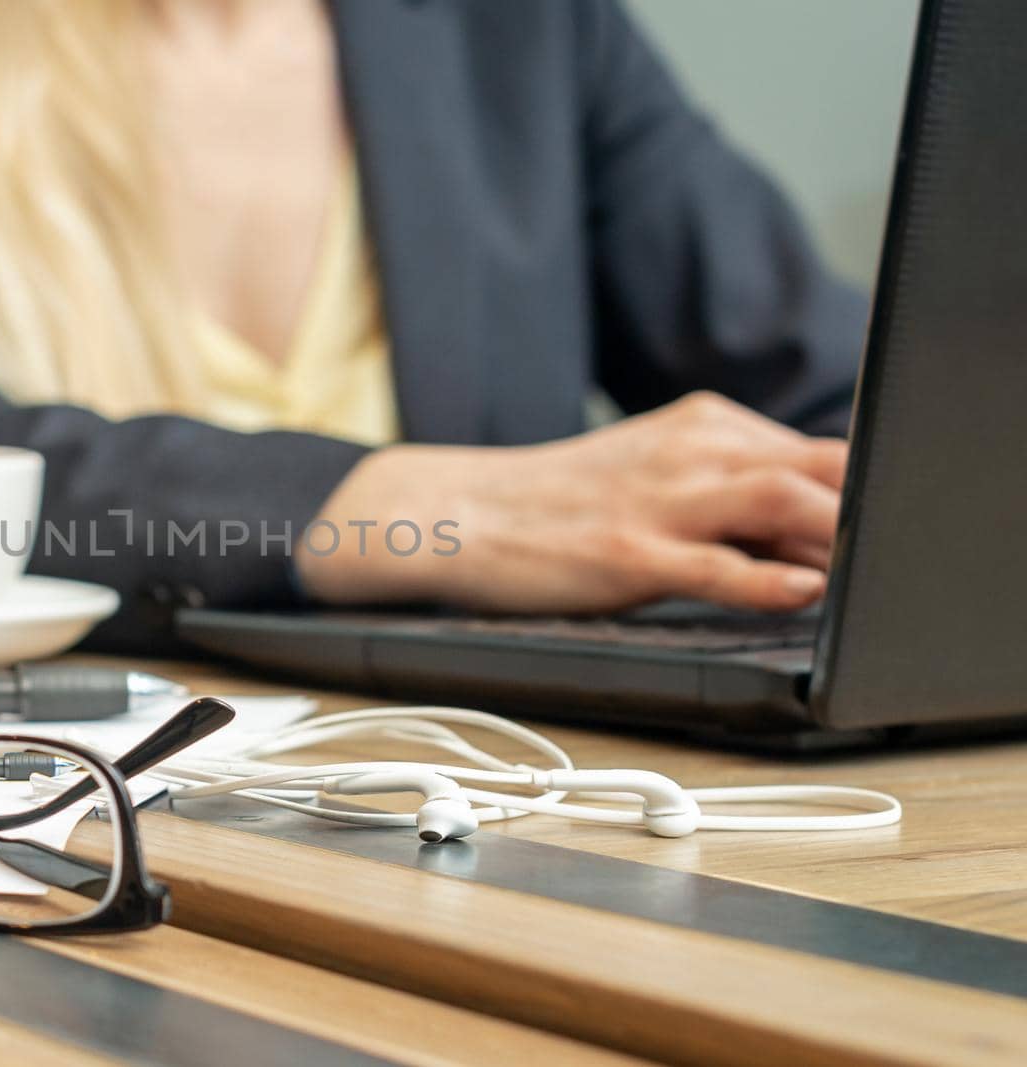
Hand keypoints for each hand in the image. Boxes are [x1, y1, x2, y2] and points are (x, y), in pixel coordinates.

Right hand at [295, 392, 846, 613]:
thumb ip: (730, 487)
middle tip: (905, 550)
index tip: (895, 525)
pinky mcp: (628, 552)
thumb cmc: (560, 500)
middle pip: (815, 468)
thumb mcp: (653, 470)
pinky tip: (803, 591)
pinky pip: (715, 564)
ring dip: (835, 534)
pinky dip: (768, 578)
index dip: (868, 490)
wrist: (463, 510)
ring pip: (776, 502)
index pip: (816, 450)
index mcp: (701, 425)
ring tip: (874, 569)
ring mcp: (658, 501)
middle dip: (869, 510)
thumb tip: (815, 526)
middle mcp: (688, 451)